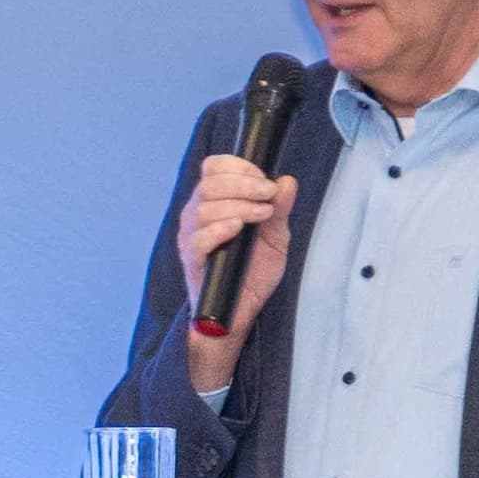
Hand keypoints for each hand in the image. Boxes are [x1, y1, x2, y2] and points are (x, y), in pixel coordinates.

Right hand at [179, 153, 299, 388]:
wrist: (239, 311)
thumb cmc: (252, 274)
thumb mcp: (275, 237)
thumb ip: (280, 209)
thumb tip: (287, 181)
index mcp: (214, 203)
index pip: (212, 168)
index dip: (236, 166)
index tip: (262, 177)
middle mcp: (196, 216)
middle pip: (209, 184)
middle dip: (244, 184)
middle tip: (268, 195)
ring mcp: (190, 238)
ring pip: (205, 207)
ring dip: (239, 206)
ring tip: (262, 216)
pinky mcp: (191, 260)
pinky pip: (198, 238)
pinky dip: (219, 229)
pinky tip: (237, 229)